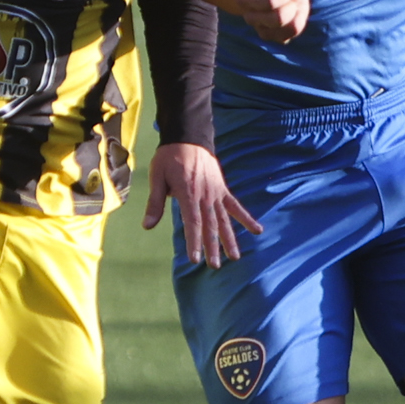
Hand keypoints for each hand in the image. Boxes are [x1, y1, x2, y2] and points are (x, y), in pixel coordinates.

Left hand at [141, 142, 262, 267]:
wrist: (188, 137)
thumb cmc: (168, 158)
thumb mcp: (157, 177)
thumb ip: (155, 203)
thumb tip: (147, 226)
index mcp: (188, 194)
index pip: (192, 222)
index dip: (194, 241)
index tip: (195, 258)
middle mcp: (205, 196)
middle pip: (210, 225)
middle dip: (212, 246)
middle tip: (215, 266)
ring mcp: (216, 193)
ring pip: (224, 219)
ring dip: (229, 239)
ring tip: (235, 257)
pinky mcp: (222, 190)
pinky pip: (236, 206)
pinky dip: (246, 218)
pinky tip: (258, 230)